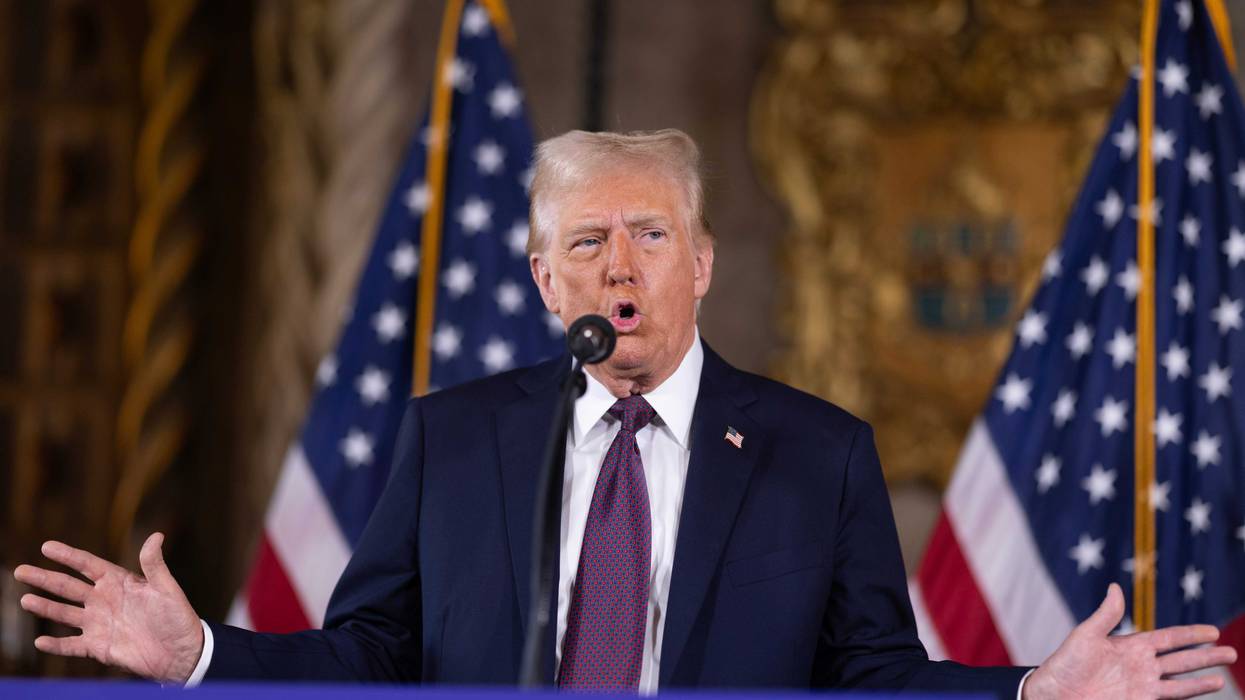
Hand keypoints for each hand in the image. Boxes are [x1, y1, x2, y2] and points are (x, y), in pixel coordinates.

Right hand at [14, 533, 203, 682]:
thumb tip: (156, 535)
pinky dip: (56, 645)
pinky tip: (40, 641)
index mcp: (119, 582)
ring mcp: (99, 624)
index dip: (68, 556)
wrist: (181, 652)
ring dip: (45, 607)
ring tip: (25, 600)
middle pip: (68, 587)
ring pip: (65, 614)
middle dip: (45, 579)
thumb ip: (154, 564)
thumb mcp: (166, 588)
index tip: (47, 546)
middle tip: (20, 570)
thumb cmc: (177, 617)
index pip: (88, 565)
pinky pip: (72, 645)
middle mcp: (104, 601)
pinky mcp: (98, 647)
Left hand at [1023, 583, 1237, 698]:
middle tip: (1231, 652)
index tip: (1213, 631)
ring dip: (1202, 679)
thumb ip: (1106, 615)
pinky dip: (1189, 695)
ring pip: (1181, 681)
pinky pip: (1171, 698)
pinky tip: (1206, 692)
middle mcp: (1142, 666)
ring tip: (1224, 676)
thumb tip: (1115, 586)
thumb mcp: (1085, 635)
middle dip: (1206, 656)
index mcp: (1131, 645)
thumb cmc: (1065, 664)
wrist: (1054, 694)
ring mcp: (1143, 686)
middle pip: (1182, 659)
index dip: (1190, 635)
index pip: (1169, 638)